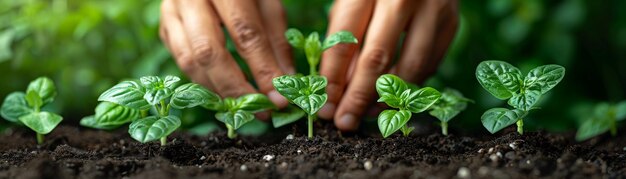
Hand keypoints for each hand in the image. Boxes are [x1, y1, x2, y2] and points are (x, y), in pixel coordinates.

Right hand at [159, 0, 290, 112]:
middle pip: (208, 52)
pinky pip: (181, 61)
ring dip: (218, 91)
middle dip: (236, 88)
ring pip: (189, 61)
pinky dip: (204, 82)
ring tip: (245, 107)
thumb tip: (286, 83)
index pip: (244, 33)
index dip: (262, 70)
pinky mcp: (164, 27)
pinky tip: (225, 92)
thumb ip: (277, 40)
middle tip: (260, 111)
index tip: (279, 99)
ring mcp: (170, 12)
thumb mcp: (267, 2)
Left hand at [317, 0, 458, 130]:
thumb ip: (343, 33)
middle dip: (357, 96)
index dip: (333, 77)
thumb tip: (338, 85)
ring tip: (368, 115)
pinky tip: (393, 96)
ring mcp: (434, 8)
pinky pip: (431, 62)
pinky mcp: (452, 20)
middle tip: (343, 122)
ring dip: (387, 97)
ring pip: (411, 65)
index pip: (346, 39)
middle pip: (377, 56)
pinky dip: (411, 83)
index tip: (324, 105)